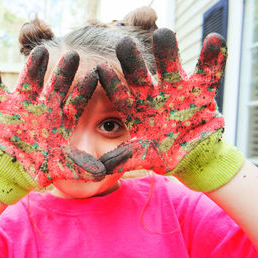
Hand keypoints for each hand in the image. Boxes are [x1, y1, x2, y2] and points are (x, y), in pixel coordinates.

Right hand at [0, 46, 100, 202]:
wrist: (12, 168)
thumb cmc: (41, 165)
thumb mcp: (61, 167)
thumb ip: (80, 167)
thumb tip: (101, 173)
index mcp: (61, 117)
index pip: (76, 100)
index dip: (84, 89)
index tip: (95, 75)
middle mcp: (43, 105)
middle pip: (56, 84)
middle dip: (63, 70)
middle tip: (73, 55)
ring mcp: (21, 102)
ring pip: (28, 79)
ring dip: (33, 65)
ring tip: (40, 51)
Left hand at [97, 28, 243, 191]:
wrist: (193, 156)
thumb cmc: (163, 154)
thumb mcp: (145, 158)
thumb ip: (125, 159)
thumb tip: (101, 168)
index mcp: (136, 109)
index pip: (120, 94)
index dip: (111, 84)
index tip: (100, 70)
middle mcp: (154, 94)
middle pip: (140, 74)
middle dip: (132, 60)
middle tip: (123, 44)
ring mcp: (177, 89)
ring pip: (171, 66)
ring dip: (167, 51)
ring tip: (163, 34)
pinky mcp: (202, 89)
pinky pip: (208, 71)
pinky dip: (212, 57)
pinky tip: (214, 40)